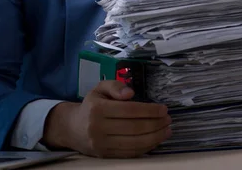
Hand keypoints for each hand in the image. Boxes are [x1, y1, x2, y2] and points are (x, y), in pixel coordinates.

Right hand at [42, 80, 171, 157]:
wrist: (73, 128)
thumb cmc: (91, 106)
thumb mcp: (99, 89)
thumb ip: (115, 86)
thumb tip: (131, 93)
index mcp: (97, 109)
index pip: (129, 110)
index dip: (149, 110)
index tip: (163, 109)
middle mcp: (98, 128)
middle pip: (134, 128)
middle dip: (156, 124)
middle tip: (168, 119)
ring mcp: (102, 144)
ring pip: (135, 143)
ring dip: (155, 137)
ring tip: (167, 130)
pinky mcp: (106, 156)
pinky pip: (131, 153)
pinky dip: (146, 147)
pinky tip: (155, 139)